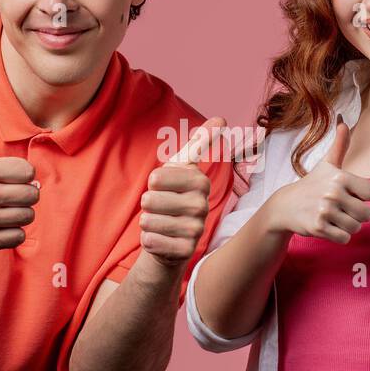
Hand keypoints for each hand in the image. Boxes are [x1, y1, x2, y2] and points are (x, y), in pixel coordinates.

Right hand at [0, 94, 39, 252]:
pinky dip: (13, 234)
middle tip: (8, 197)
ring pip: (28, 216)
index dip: (23, 176)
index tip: (7, 178)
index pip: (29, 172)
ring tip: (3, 211)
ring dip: (20, 215)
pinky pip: (19, 237)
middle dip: (25, 197)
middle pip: (32, 195)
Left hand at [140, 117, 225, 267]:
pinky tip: (159, 239)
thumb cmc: (174, 196)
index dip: (152, 183)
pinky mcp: (185, 250)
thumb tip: (223, 120)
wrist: (173, 235)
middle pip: (149, 199)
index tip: (163, 187)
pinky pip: (151, 241)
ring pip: (148, 221)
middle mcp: (202, 205)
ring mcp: (196, 229)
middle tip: (161, 208)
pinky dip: (148, 240)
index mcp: (199, 182)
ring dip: (146, 222)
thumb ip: (200, 143)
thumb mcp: (183, 167)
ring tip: (159, 222)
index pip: (156, 178)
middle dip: (147, 204)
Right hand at [262, 114, 369, 242]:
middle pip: (367, 214)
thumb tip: (343, 122)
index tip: (350, 194)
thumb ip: (340, 145)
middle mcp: (333, 192)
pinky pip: (344, 238)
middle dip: (357, 215)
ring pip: (356, 228)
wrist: (285, 206)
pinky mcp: (319, 227)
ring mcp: (325, 210)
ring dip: (347, 226)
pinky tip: (328, 226)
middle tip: (342, 209)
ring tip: (334, 217)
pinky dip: (339, 236)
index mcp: (341, 177)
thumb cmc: (311, 185)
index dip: (364, 197)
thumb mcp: (326, 164)